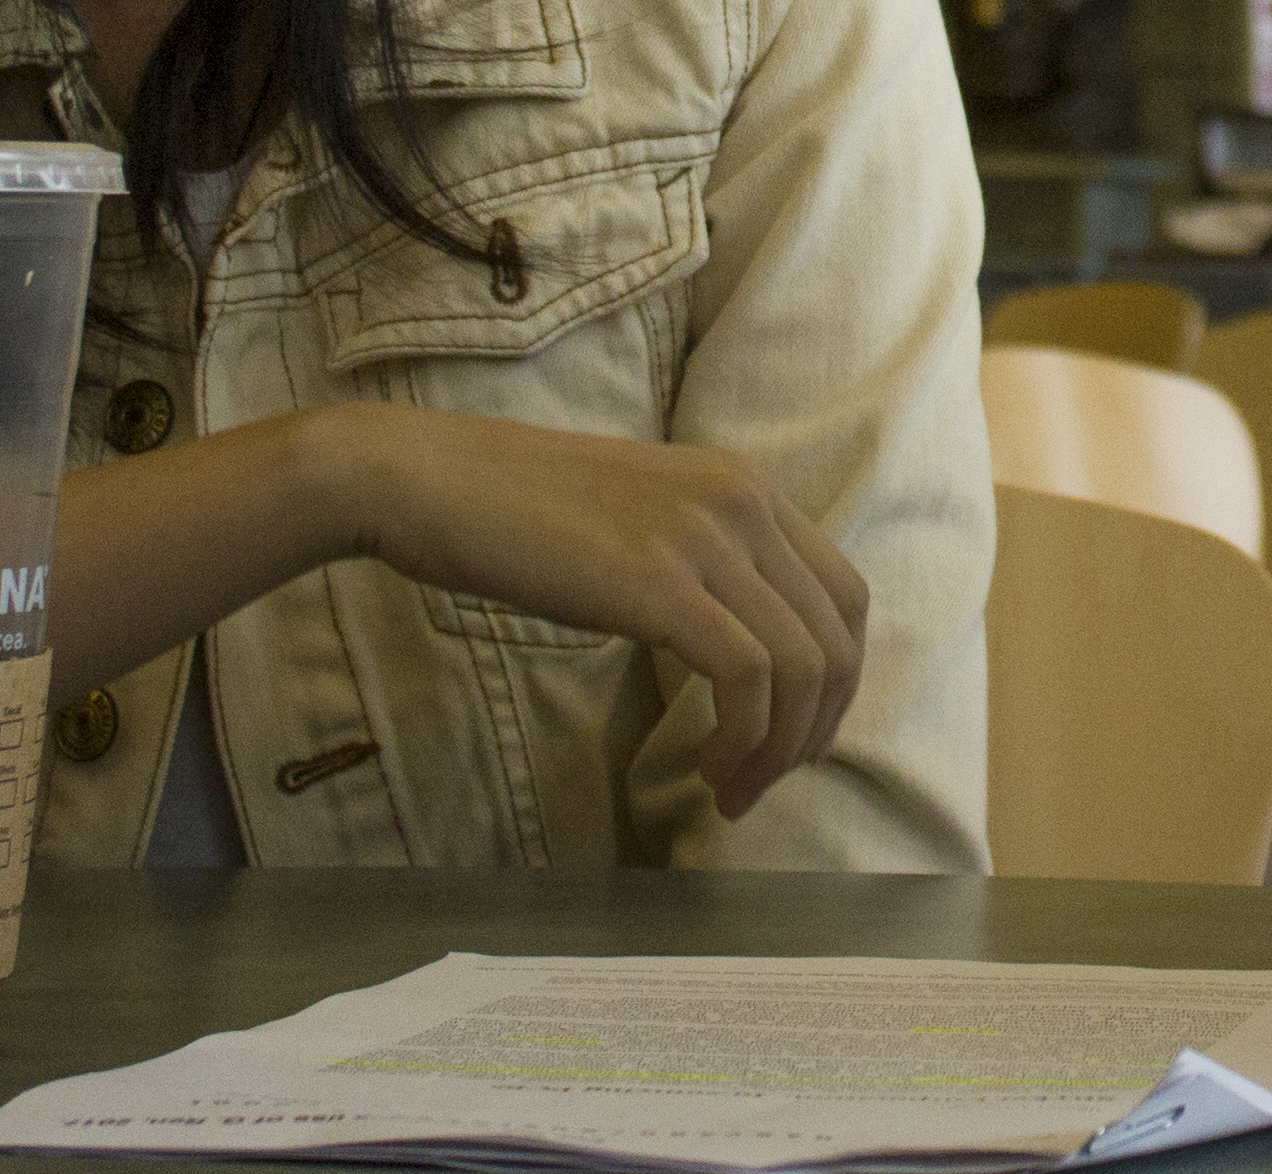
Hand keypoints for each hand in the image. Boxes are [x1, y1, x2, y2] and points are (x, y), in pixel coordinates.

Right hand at [333, 404, 869, 818]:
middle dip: (815, 728)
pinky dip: (744, 738)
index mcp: (746, 485)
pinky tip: (705, 768)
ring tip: (729, 791)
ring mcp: (706, 537)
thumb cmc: (514, 515)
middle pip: (839, 636)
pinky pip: (747, 676)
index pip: (843, 596)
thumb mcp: (639, 525)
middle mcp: (745, 500)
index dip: (834, 683)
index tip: (791, 740)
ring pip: (803, 664)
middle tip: (762, 782)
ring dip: (778, 748)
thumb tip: (738, 652)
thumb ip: (701, 567)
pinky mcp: (660, 582)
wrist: (429, 480)